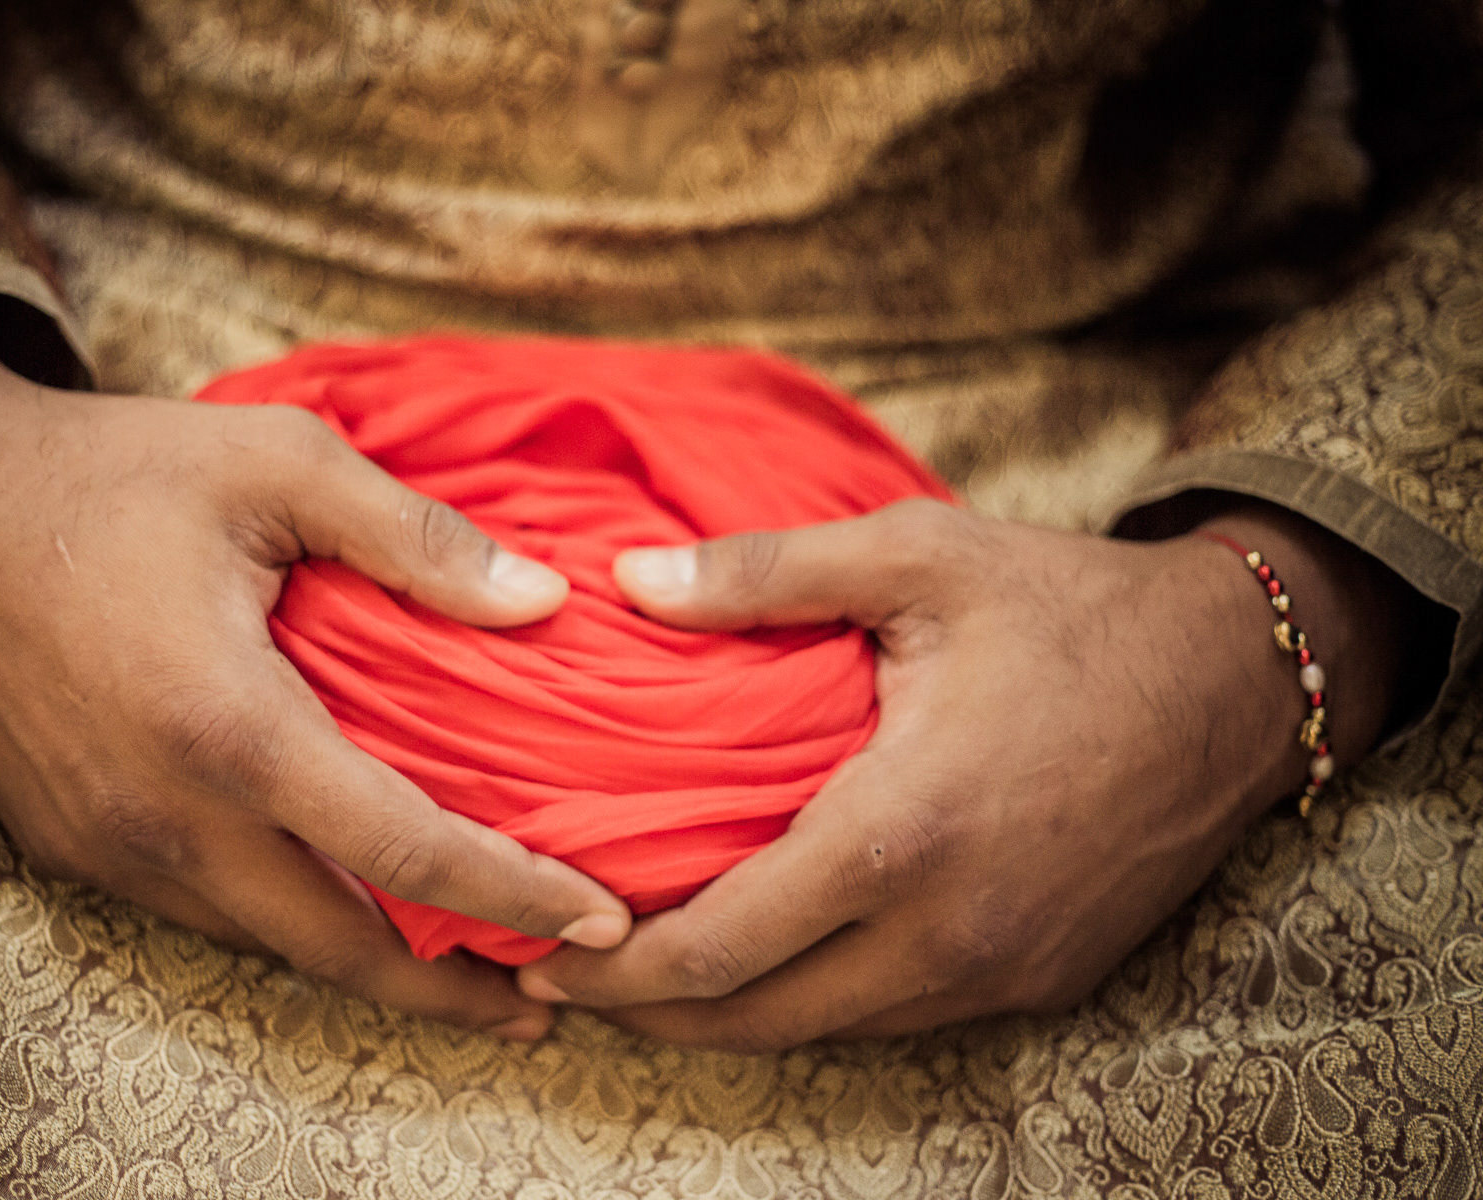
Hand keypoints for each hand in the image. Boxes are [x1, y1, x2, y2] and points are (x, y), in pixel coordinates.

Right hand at [0, 299, 629, 1039]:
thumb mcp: (281, 462)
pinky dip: (287, 918)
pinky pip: (203, 909)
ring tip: (461, 957)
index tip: (601, 926)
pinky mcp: (71, 844)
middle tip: (545, 998)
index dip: (515, 896)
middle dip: (451, 992)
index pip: (404, 851)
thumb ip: (418, 538)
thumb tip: (546, 603)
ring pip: (267, 941)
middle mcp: (166, 813)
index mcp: (231, 724)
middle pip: (339, 947)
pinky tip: (338, 891)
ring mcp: (110, 843)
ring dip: (370, 961)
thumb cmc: (114, 473)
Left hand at [517, 498, 1409, 1050]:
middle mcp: (948, 930)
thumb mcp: (915, 557)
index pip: (719, 949)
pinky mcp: (1040, 980)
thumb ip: (760, 574)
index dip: (613, 969)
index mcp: (900, 834)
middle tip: (562, 982)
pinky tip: (771, 955)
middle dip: (646, 1014)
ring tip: (646, 973)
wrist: (1240, 677)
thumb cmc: (1069, 608)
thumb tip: (624, 585)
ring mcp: (999, 970)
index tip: (540, 955)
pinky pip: (895, 1017)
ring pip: (824, 1031)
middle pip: (755, 1021)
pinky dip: (812, 1000)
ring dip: (726, 1015)